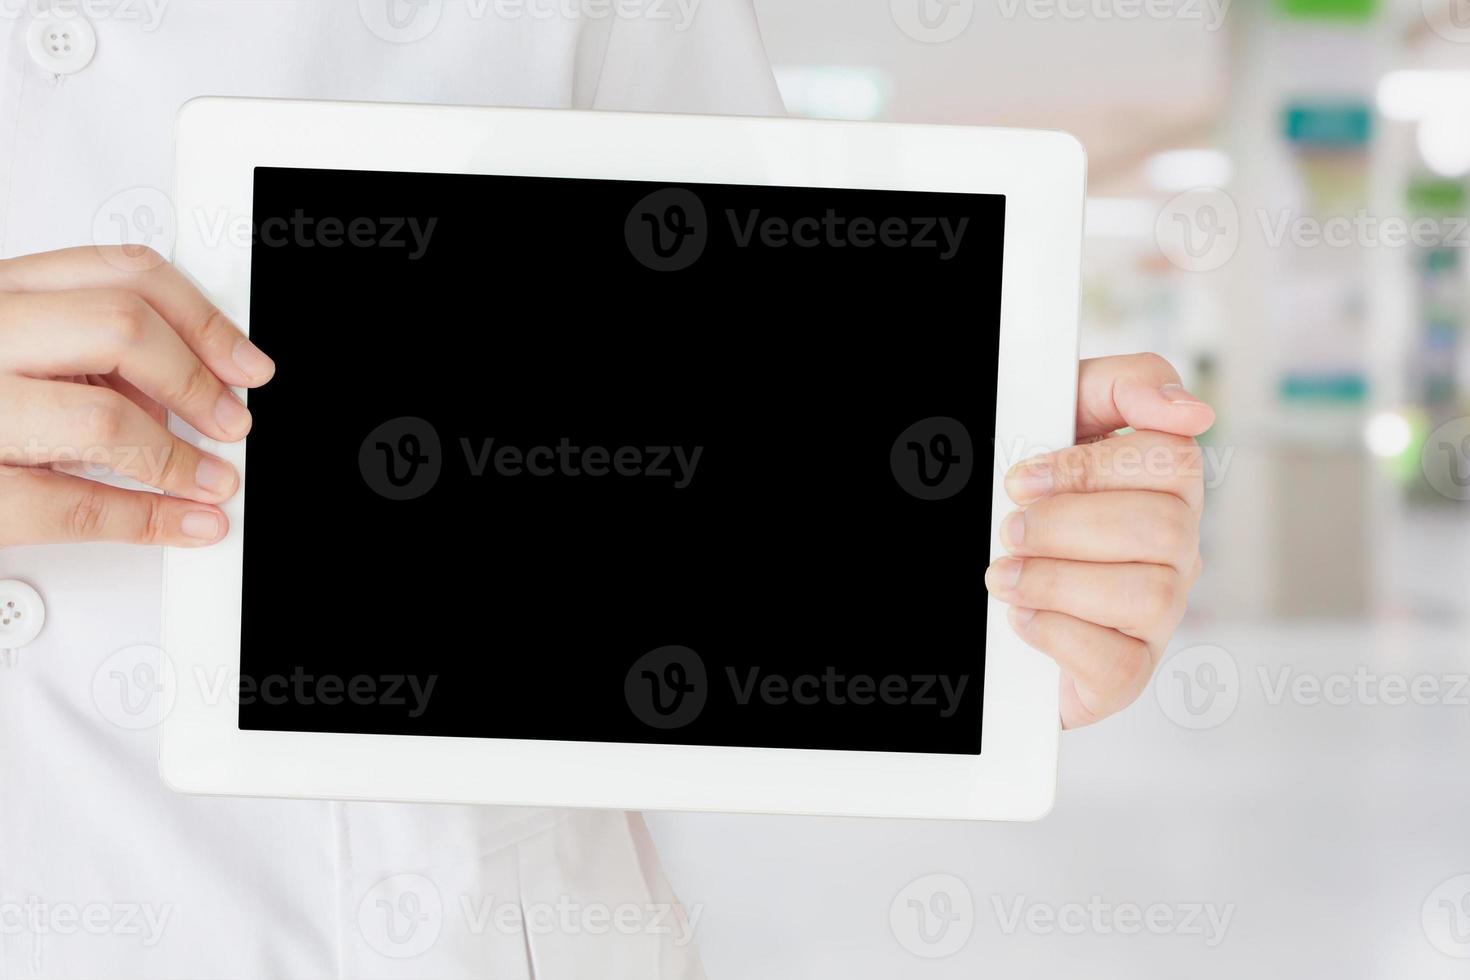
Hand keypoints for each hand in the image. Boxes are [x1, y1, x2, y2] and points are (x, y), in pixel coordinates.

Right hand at [0, 246, 273, 547]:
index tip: (246, 363)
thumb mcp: (13, 352)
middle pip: (120, 328)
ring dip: (178, 459)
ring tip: (212, 481)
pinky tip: (183, 522)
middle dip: (195, 381)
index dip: (203, 319)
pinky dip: (145, 520)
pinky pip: (69, 505)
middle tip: (231, 422)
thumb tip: (185, 386)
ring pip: (102, 417)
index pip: (122, 273)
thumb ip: (81, 354)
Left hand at [985, 353, 1214, 728]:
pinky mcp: (1128, 673)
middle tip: (1012, 530)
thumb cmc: (1035, 499)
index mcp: (1164, 484)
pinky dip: (1057, 634)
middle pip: (1162, 528)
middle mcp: (1175, 548)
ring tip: (1006, 576)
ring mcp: (1160, 614)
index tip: (1023, 479)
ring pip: (1148, 595)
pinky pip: (1120, 662)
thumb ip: (1120, 387)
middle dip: (1067, 526)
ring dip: (1056, 581)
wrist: (991, 595)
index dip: (1089, 468)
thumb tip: (1188, 409)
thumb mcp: (1063, 419)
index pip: (1172, 458)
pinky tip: (1025, 618)